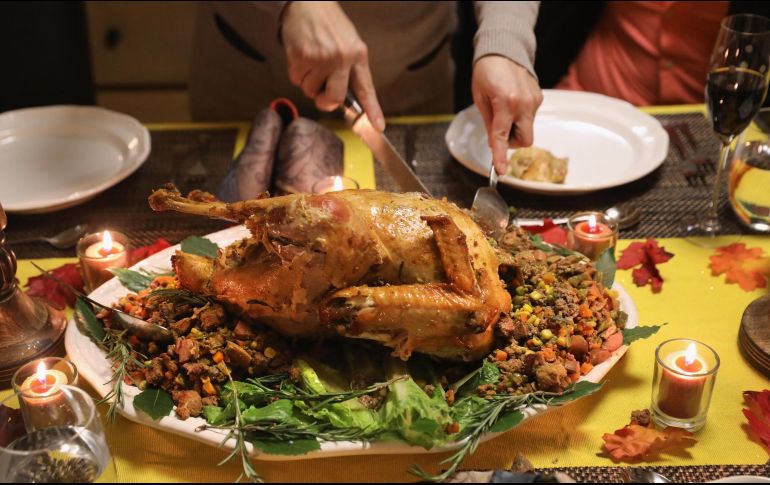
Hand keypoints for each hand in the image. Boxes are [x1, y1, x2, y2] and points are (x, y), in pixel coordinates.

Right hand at [281, 1, 384, 130]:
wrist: (308, 2)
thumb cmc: (329, 24)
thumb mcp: (350, 43)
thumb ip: (350, 69)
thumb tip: (346, 98)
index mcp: (357, 55)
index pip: (366, 89)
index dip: (372, 110)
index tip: (378, 127)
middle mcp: (341, 58)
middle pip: (333, 98)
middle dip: (325, 101)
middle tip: (322, 93)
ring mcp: (320, 59)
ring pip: (311, 91)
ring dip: (309, 82)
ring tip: (312, 61)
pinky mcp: (300, 57)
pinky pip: (297, 80)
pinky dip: (297, 73)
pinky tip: (302, 56)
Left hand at [472, 55, 542, 174]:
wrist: (505, 50)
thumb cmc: (486, 72)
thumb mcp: (480, 98)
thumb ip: (489, 123)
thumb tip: (495, 144)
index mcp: (505, 102)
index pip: (503, 137)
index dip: (501, 156)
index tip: (501, 171)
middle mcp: (524, 103)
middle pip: (524, 140)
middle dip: (512, 142)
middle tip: (500, 130)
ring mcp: (534, 101)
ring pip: (528, 129)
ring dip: (515, 128)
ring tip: (504, 109)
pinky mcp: (539, 98)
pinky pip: (530, 117)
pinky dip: (520, 117)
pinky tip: (512, 102)